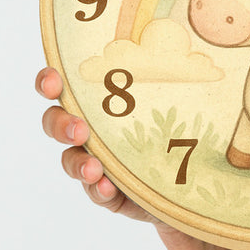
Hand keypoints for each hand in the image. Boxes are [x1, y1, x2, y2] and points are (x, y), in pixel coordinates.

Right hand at [36, 67, 184, 238]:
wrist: (199, 177)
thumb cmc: (183, 127)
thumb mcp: (178, 100)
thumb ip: (173, 79)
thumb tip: (195, 56)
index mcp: (102, 101)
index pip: (64, 86)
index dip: (50, 81)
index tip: (55, 80)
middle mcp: (93, 130)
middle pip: (56, 122)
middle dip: (60, 124)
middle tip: (79, 130)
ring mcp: (98, 162)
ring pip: (71, 160)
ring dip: (78, 163)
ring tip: (94, 168)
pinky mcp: (110, 193)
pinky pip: (96, 192)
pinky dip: (99, 190)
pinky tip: (107, 188)